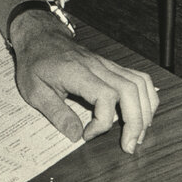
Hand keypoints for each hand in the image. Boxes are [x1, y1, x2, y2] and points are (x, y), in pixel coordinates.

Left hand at [9, 10, 158, 152]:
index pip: (105, 96)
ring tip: (138, 135)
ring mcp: (107, 64)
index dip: (102, 122)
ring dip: (145, 111)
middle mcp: (97, 66)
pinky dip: (147, 97)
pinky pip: (139, 78)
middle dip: (135, 122)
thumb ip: (55, 113)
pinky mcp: (112, 66)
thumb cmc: (35, 62)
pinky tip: (142, 114)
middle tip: (128, 146)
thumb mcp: (34, 90)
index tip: (87, 134)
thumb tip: (75, 135)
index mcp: (77, 71)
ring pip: (140, 83)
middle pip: (130, 91)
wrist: (39, 36)